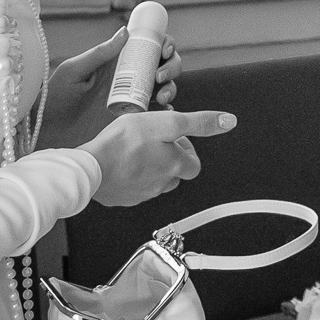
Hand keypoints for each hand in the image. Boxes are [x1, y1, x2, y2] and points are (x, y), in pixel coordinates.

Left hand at [37, 26, 181, 150]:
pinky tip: (165, 113)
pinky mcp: (132, 122)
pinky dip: (168, 113)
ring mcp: (133, 101)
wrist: (47, 134)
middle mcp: (130, 79)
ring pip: (166, 88)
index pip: (148, 47)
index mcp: (117, 63)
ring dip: (172, 88)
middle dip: (172, 67)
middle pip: (164, 66)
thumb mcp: (74, 71)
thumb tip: (125, 32)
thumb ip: (99, 53)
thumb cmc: (55, 98)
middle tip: (160, 76)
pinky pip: (158, 115)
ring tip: (162, 97)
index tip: (165, 49)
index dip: (164, 45)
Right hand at [83, 108, 235, 207]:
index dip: (187, 150)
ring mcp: (141, 193)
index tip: (176, 140)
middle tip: (155, 142)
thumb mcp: (167, 122)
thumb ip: (198, 122)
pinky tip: (122, 162)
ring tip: (138, 150)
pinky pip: (134, 187)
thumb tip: (228, 121)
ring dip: (152, 167)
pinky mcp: (122, 197)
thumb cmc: (125, 143)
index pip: (194, 165)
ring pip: (155, 181)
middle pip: (175, 174)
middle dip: (170, 159)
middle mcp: (161, 184)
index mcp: (175, 166)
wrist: (91, 167)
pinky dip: (132, 176)